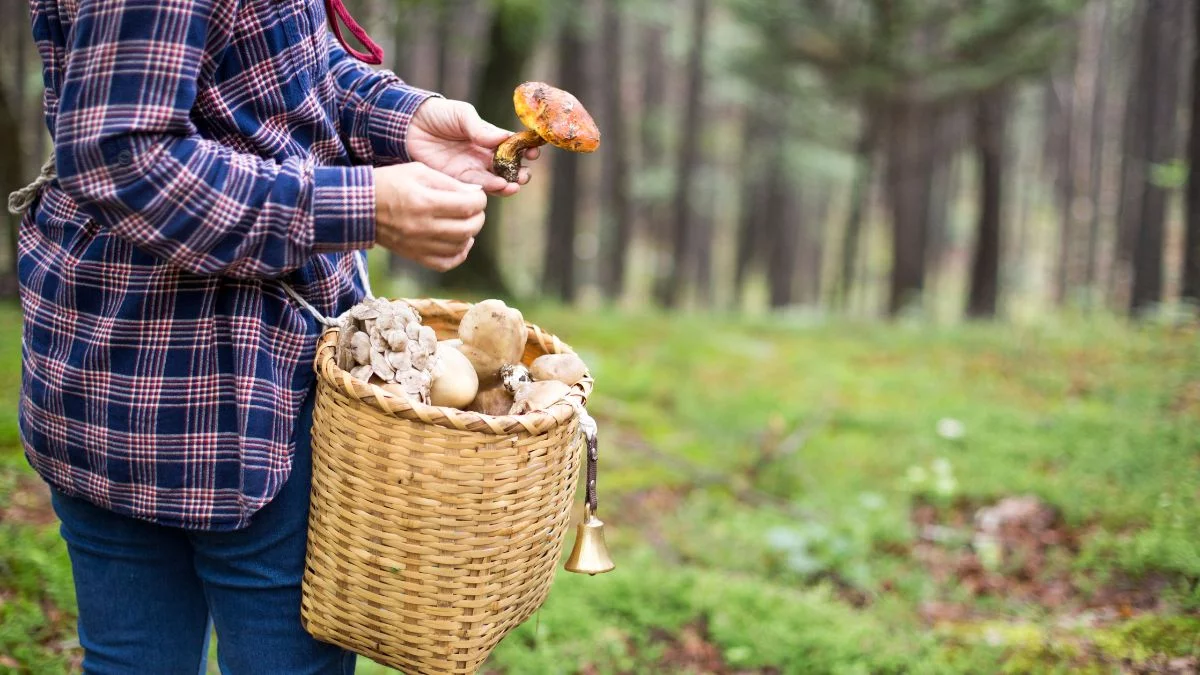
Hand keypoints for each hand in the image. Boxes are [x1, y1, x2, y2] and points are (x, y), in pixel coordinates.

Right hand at [373, 162, 487, 271]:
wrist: (360, 207)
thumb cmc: (389, 183)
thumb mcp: (418, 171)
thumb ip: (449, 182)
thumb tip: (475, 192)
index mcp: (425, 201)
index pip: (468, 205)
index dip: (479, 200)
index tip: (476, 196)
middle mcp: (424, 226)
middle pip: (468, 228)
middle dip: (478, 217)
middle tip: (474, 209)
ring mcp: (419, 244)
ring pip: (460, 246)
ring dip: (469, 234)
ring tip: (466, 222)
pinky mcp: (415, 256)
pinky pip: (446, 263)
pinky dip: (459, 254)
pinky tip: (460, 242)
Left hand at [407, 98, 539, 195]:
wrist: (408, 125)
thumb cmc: (438, 114)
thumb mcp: (462, 115)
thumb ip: (481, 128)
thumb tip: (505, 138)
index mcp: (488, 138)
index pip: (513, 146)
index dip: (526, 150)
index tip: (534, 152)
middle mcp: (483, 156)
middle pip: (508, 168)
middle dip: (519, 173)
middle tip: (524, 175)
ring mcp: (471, 169)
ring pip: (496, 181)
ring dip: (508, 184)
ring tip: (513, 185)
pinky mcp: (458, 180)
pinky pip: (477, 187)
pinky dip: (490, 189)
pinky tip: (498, 187)